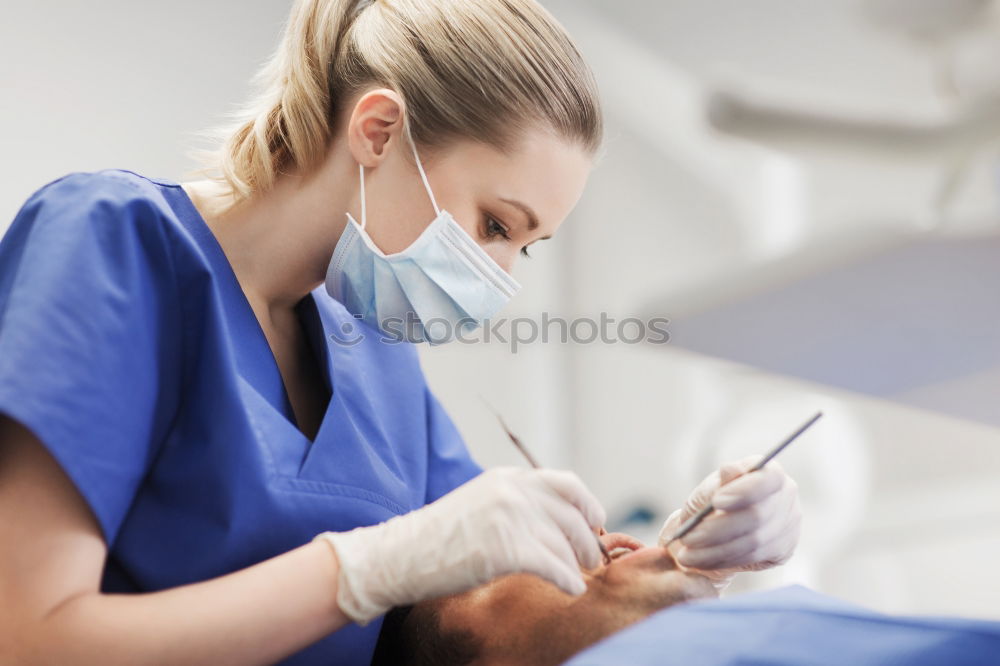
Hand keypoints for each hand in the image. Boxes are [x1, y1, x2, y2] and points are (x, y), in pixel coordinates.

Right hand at [315, 467, 605, 623]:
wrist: (403, 554)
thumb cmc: (440, 537)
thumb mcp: (481, 503)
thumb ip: (515, 503)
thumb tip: (556, 522)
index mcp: (508, 478)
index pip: (565, 483)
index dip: (587, 504)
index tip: (596, 521)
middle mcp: (512, 491)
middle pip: (571, 515)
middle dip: (587, 540)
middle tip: (592, 558)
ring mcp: (509, 518)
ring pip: (563, 544)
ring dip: (576, 564)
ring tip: (578, 577)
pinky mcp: (505, 549)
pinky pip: (552, 566)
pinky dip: (567, 581)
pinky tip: (571, 590)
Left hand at [657, 456, 801, 588]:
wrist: (721, 525)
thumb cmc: (718, 498)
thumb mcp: (712, 487)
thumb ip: (720, 482)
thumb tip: (729, 469)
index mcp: (771, 473)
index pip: (768, 479)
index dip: (744, 491)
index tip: (716, 501)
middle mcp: (786, 497)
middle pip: (757, 516)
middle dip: (717, 529)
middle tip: (688, 538)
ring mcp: (789, 525)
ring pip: (752, 542)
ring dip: (715, 551)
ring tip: (687, 555)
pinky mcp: (783, 550)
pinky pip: (751, 558)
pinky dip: (723, 561)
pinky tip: (702, 561)